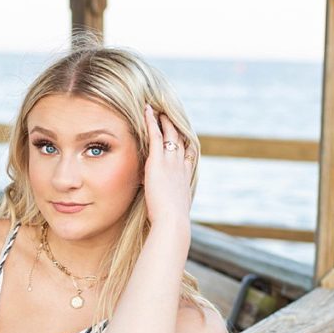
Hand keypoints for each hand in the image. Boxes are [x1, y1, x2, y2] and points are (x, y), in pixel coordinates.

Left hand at [143, 105, 192, 228]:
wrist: (172, 221)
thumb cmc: (171, 221)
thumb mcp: (173, 210)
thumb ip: (169, 204)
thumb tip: (163, 211)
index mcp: (185, 177)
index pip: (187, 155)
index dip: (184, 144)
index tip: (182, 136)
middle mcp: (181, 166)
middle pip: (180, 140)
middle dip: (175, 127)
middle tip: (170, 116)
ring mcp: (171, 162)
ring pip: (169, 134)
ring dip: (164, 121)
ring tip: (158, 110)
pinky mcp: (158, 160)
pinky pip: (155, 135)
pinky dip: (151, 121)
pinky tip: (146, 111)